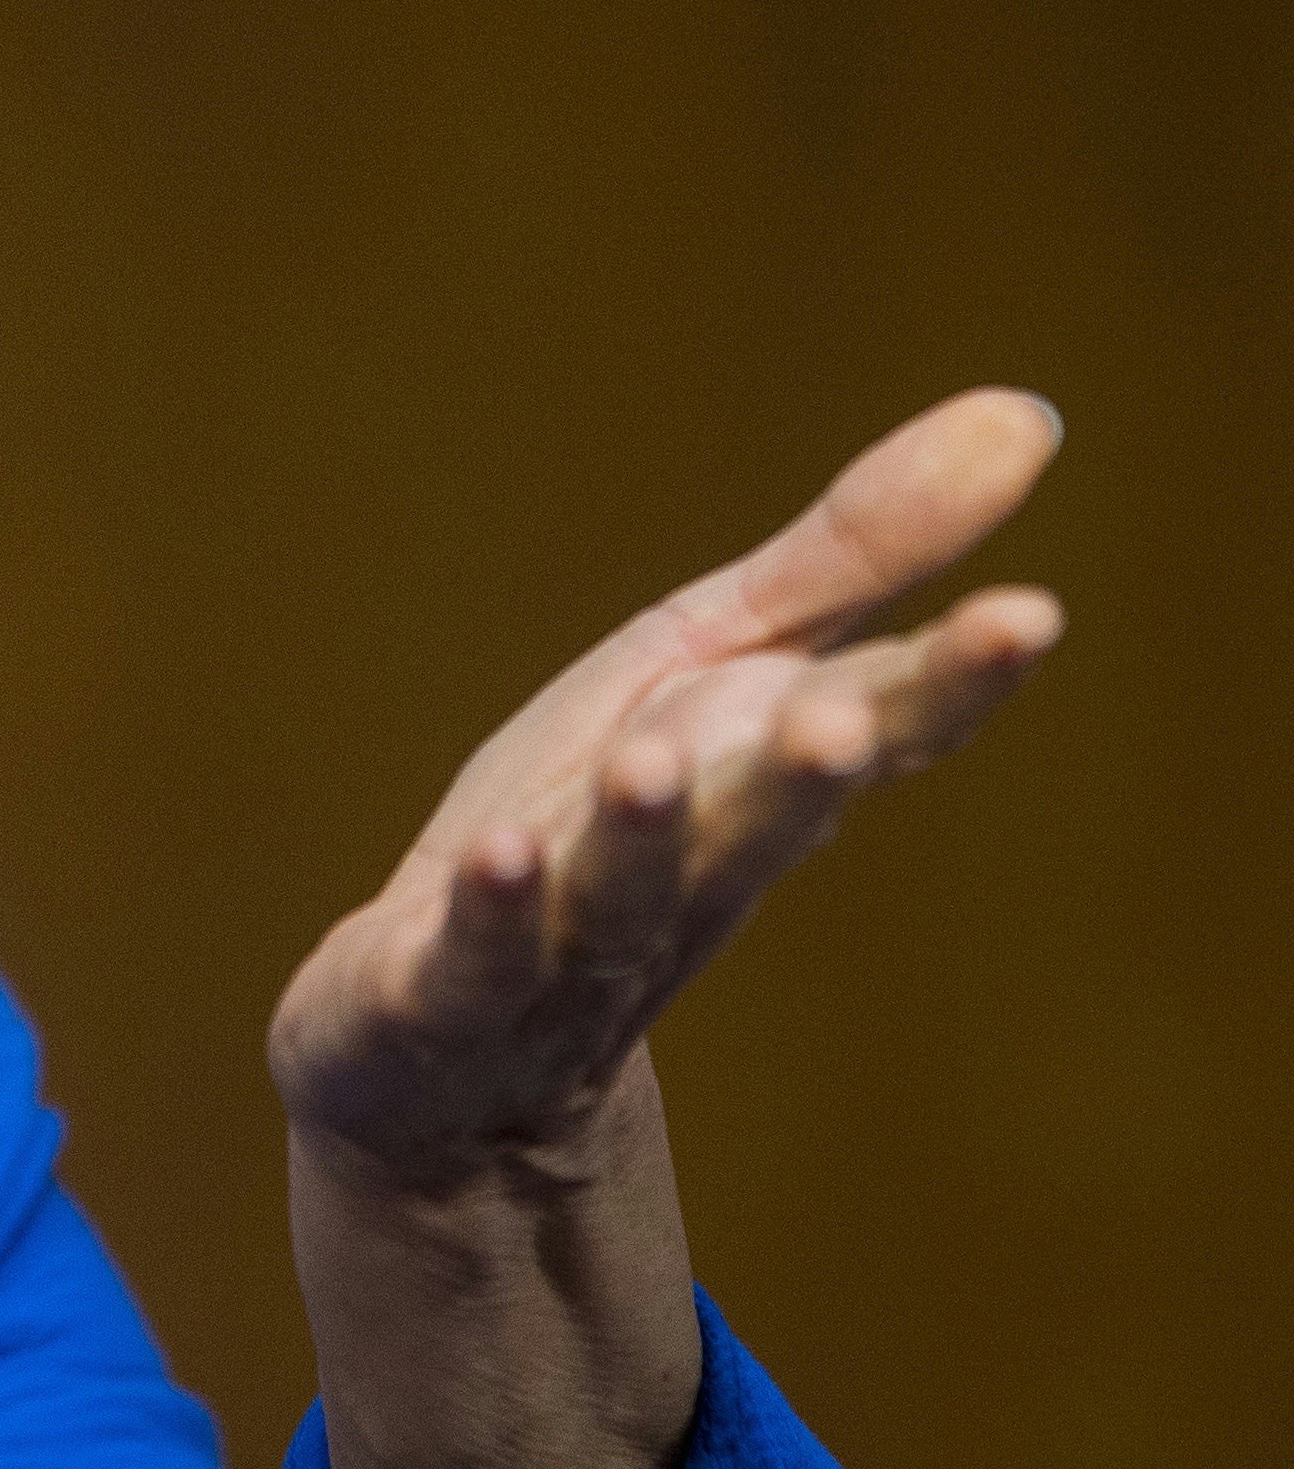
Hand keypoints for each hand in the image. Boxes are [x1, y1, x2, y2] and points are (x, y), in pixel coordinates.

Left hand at [267, 389, 1063, 1468]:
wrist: (445, 1055)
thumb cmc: (591, 827)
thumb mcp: (711, 668)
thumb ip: (855, 559)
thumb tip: (1027, 413)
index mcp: (756, 784)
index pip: (871, 729)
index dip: (950, 681)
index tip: (1030, 615)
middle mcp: (682, 874)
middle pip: (755, 823)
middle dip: (800, 775)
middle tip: (838, 721)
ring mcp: (561, 947)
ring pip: (612, 894)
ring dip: (635, 836)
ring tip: (649, 762)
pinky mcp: (438, 997)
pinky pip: (467, 959)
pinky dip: (485, 912)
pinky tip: (493, 854)